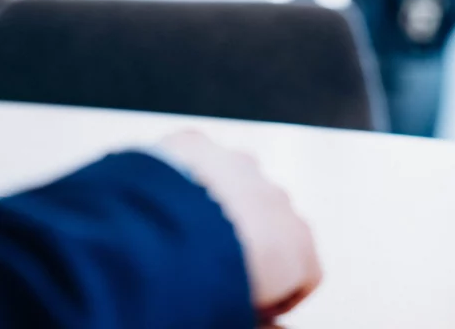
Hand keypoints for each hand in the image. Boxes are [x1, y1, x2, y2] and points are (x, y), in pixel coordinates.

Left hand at [160, 131, 321, 320]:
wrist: (148, 238)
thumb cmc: (200, 289)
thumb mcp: (238, 318)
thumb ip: (266, 325)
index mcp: (297, 243)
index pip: (306, 271)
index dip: (278, 294)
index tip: (254, 305)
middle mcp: (274, 197)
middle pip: (272, 223)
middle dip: (250, 244)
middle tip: (214, 275)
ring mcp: (237, 165)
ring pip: (237, 184)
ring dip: (221, 206)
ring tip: (187, 240)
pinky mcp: (197, 143)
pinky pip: (199, 160)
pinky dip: (188, 177)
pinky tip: (166, 206)